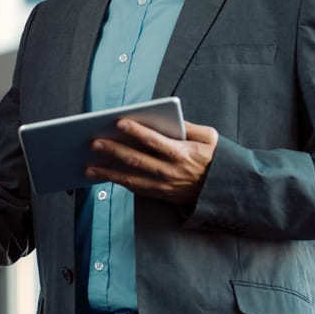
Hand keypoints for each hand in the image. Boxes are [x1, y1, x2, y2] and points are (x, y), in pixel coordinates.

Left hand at [86, 119, 217, 204]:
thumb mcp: (210, 138)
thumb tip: (168, 118)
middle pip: (137, 160)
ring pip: (131, 179)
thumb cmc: (216, 159)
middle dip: (113, 150)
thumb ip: (188, 127)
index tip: (118, 122)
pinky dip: (118, 182)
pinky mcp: (161, 195)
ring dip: (108, 172)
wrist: (225, 191)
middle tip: (94, 142)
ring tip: (89, 167)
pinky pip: (136, 189)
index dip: (136, 131)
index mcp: (182, 153)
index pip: (154, 141)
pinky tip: (104, 176)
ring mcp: (164, 186)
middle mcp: (171, 171)